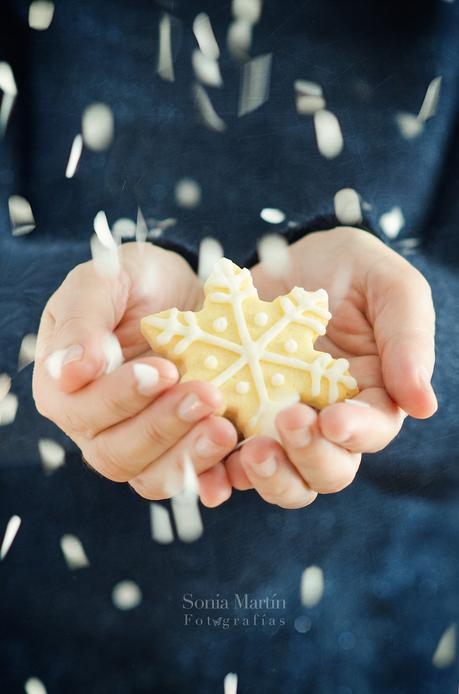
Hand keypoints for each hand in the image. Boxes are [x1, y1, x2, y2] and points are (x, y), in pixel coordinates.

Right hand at [33, 242, 236, 501]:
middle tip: (208, 394)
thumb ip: (82, 320)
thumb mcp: (102, 281)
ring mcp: (139, 444)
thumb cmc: (134, 282)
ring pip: (153, 475)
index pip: (84, 409)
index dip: (122, 397)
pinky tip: (234, 465)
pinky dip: (212, 476)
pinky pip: (190, 477)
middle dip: (164, 426)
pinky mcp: (180, 448)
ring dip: (189, 457)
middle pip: (118, 453)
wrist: (181, 293)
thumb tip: (72, 372)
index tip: (164, 369)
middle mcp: (97, 427)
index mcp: (66, 389)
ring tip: (225, 429)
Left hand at [225, 227, 436, 508]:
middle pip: (326, 470)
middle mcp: (327, 423)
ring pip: (280, 477)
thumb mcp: (390, 288)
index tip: (333, 418)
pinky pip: (226, 456)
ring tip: (248, 448)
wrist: (288, 256)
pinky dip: (217, 466)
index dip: (356, 433)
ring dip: (265, 474)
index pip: (371, 431)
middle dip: (309, 457)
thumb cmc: (350, 270)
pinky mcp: (238, 416)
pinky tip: (206, 452)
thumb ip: (409, 340)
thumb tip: (424, 405)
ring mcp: (278, 425)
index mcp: (371, 399)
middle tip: (287, 421)